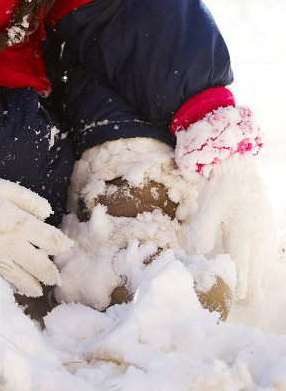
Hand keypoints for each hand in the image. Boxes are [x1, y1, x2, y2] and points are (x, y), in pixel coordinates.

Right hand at [0, 170, 72, 296]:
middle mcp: (12, 244)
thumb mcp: (6, 188)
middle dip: (51, 272)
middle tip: (55, 277)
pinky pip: (5, 280)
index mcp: (21, 223)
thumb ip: (30, 201)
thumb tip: (48, 214)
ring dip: (35, 284)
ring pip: (24, 279)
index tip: (66, 245)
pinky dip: (14, 285)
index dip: (62, 244)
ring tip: (39, 287)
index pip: (51, 240)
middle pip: (41, 266)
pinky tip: (16, 285)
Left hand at [186, 154, 275, 302]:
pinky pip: (270, 255)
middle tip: (241, 301)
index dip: (236, 286)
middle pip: (256, 273)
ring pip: (265, 267)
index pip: (241, 270)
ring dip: (258, 281)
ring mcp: (267, 233)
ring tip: (251, 294)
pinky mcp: (270, 228)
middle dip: (248, 289)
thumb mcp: (207, 209)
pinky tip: (260, 274)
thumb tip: (197, 257)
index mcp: (242, 235)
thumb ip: (202, 234)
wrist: (238, 167)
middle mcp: (258, 238)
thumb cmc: (220, 188)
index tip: (230, 296)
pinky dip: (265, 268)